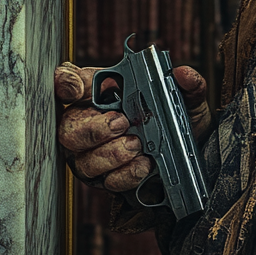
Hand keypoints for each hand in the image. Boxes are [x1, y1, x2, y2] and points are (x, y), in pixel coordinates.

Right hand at [54, 61, 210, 193]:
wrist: (189, 156)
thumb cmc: (176, 120)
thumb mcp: (186, 98)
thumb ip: (187, 84)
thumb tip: (183, 74)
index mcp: (104, 93)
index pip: (71, 81)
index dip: (66, 82)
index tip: (76, 89)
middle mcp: (91, 123)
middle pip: (68, 128)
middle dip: (92, 127)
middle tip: (120, 122)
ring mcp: (95, 153)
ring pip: (84, 159)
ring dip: (111, 153)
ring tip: (137, 144)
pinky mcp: (108, 179)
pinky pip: (108, 180)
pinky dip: (126, 173)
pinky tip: (143, 164)